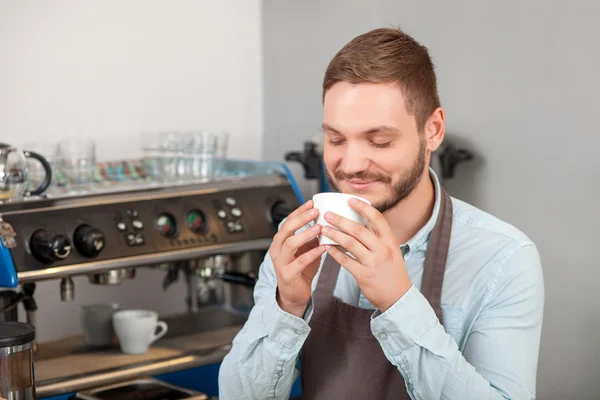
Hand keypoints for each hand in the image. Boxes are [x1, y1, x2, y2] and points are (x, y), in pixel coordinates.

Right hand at [269, 200, 325, 317]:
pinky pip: (300, 261)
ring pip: (290, 243)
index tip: (312, 202)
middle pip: (286, 229)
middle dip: (301, 218)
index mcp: (280, 241)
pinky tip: (323, 247)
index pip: (287, 221)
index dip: (299, 211)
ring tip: (319, 227)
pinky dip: (312, 253)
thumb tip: (325, 221)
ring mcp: (281, 262)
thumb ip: (310, 237)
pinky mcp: (288, 274)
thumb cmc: (300, 270)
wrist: (294, 295)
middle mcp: (277, 250)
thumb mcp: (305, 249)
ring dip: (306, 234)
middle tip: (315, 211)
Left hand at [321, 198, 411, 311]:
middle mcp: (382, 249)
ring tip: (323, 228)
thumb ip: (378, 237)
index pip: (376, 218)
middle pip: (358, 229)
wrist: (398, 296)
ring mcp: (372, 262)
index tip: (349, 199)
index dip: (362, 207)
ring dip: (334, 234)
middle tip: (327, 214)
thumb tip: (360, 220)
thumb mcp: (391, 250)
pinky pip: (345, 260)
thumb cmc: (392, 270)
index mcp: (390, 240)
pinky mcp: (363, 275)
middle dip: (340, 220)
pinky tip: (326, 246)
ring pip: (349, 243)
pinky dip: (334, 252)